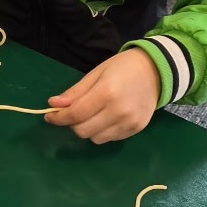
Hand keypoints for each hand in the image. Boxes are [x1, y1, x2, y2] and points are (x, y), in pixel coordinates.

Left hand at [44, 48, 158, 143]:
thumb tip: (53, 104)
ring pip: (95, 139)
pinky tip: (105, 118)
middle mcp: (119, 111)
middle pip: (83, 130)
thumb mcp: (96, 73)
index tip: (49, 116)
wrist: (156, 70)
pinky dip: (101, 131)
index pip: (75, 114)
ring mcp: (129, 122)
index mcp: (107, 93)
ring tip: (91, 115)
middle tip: (71, 113)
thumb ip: (75, 92)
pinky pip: (110, 138)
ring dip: (87, 129)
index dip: (58, 118)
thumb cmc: (122, 68)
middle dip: (71, 124)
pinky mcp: (137, 129)